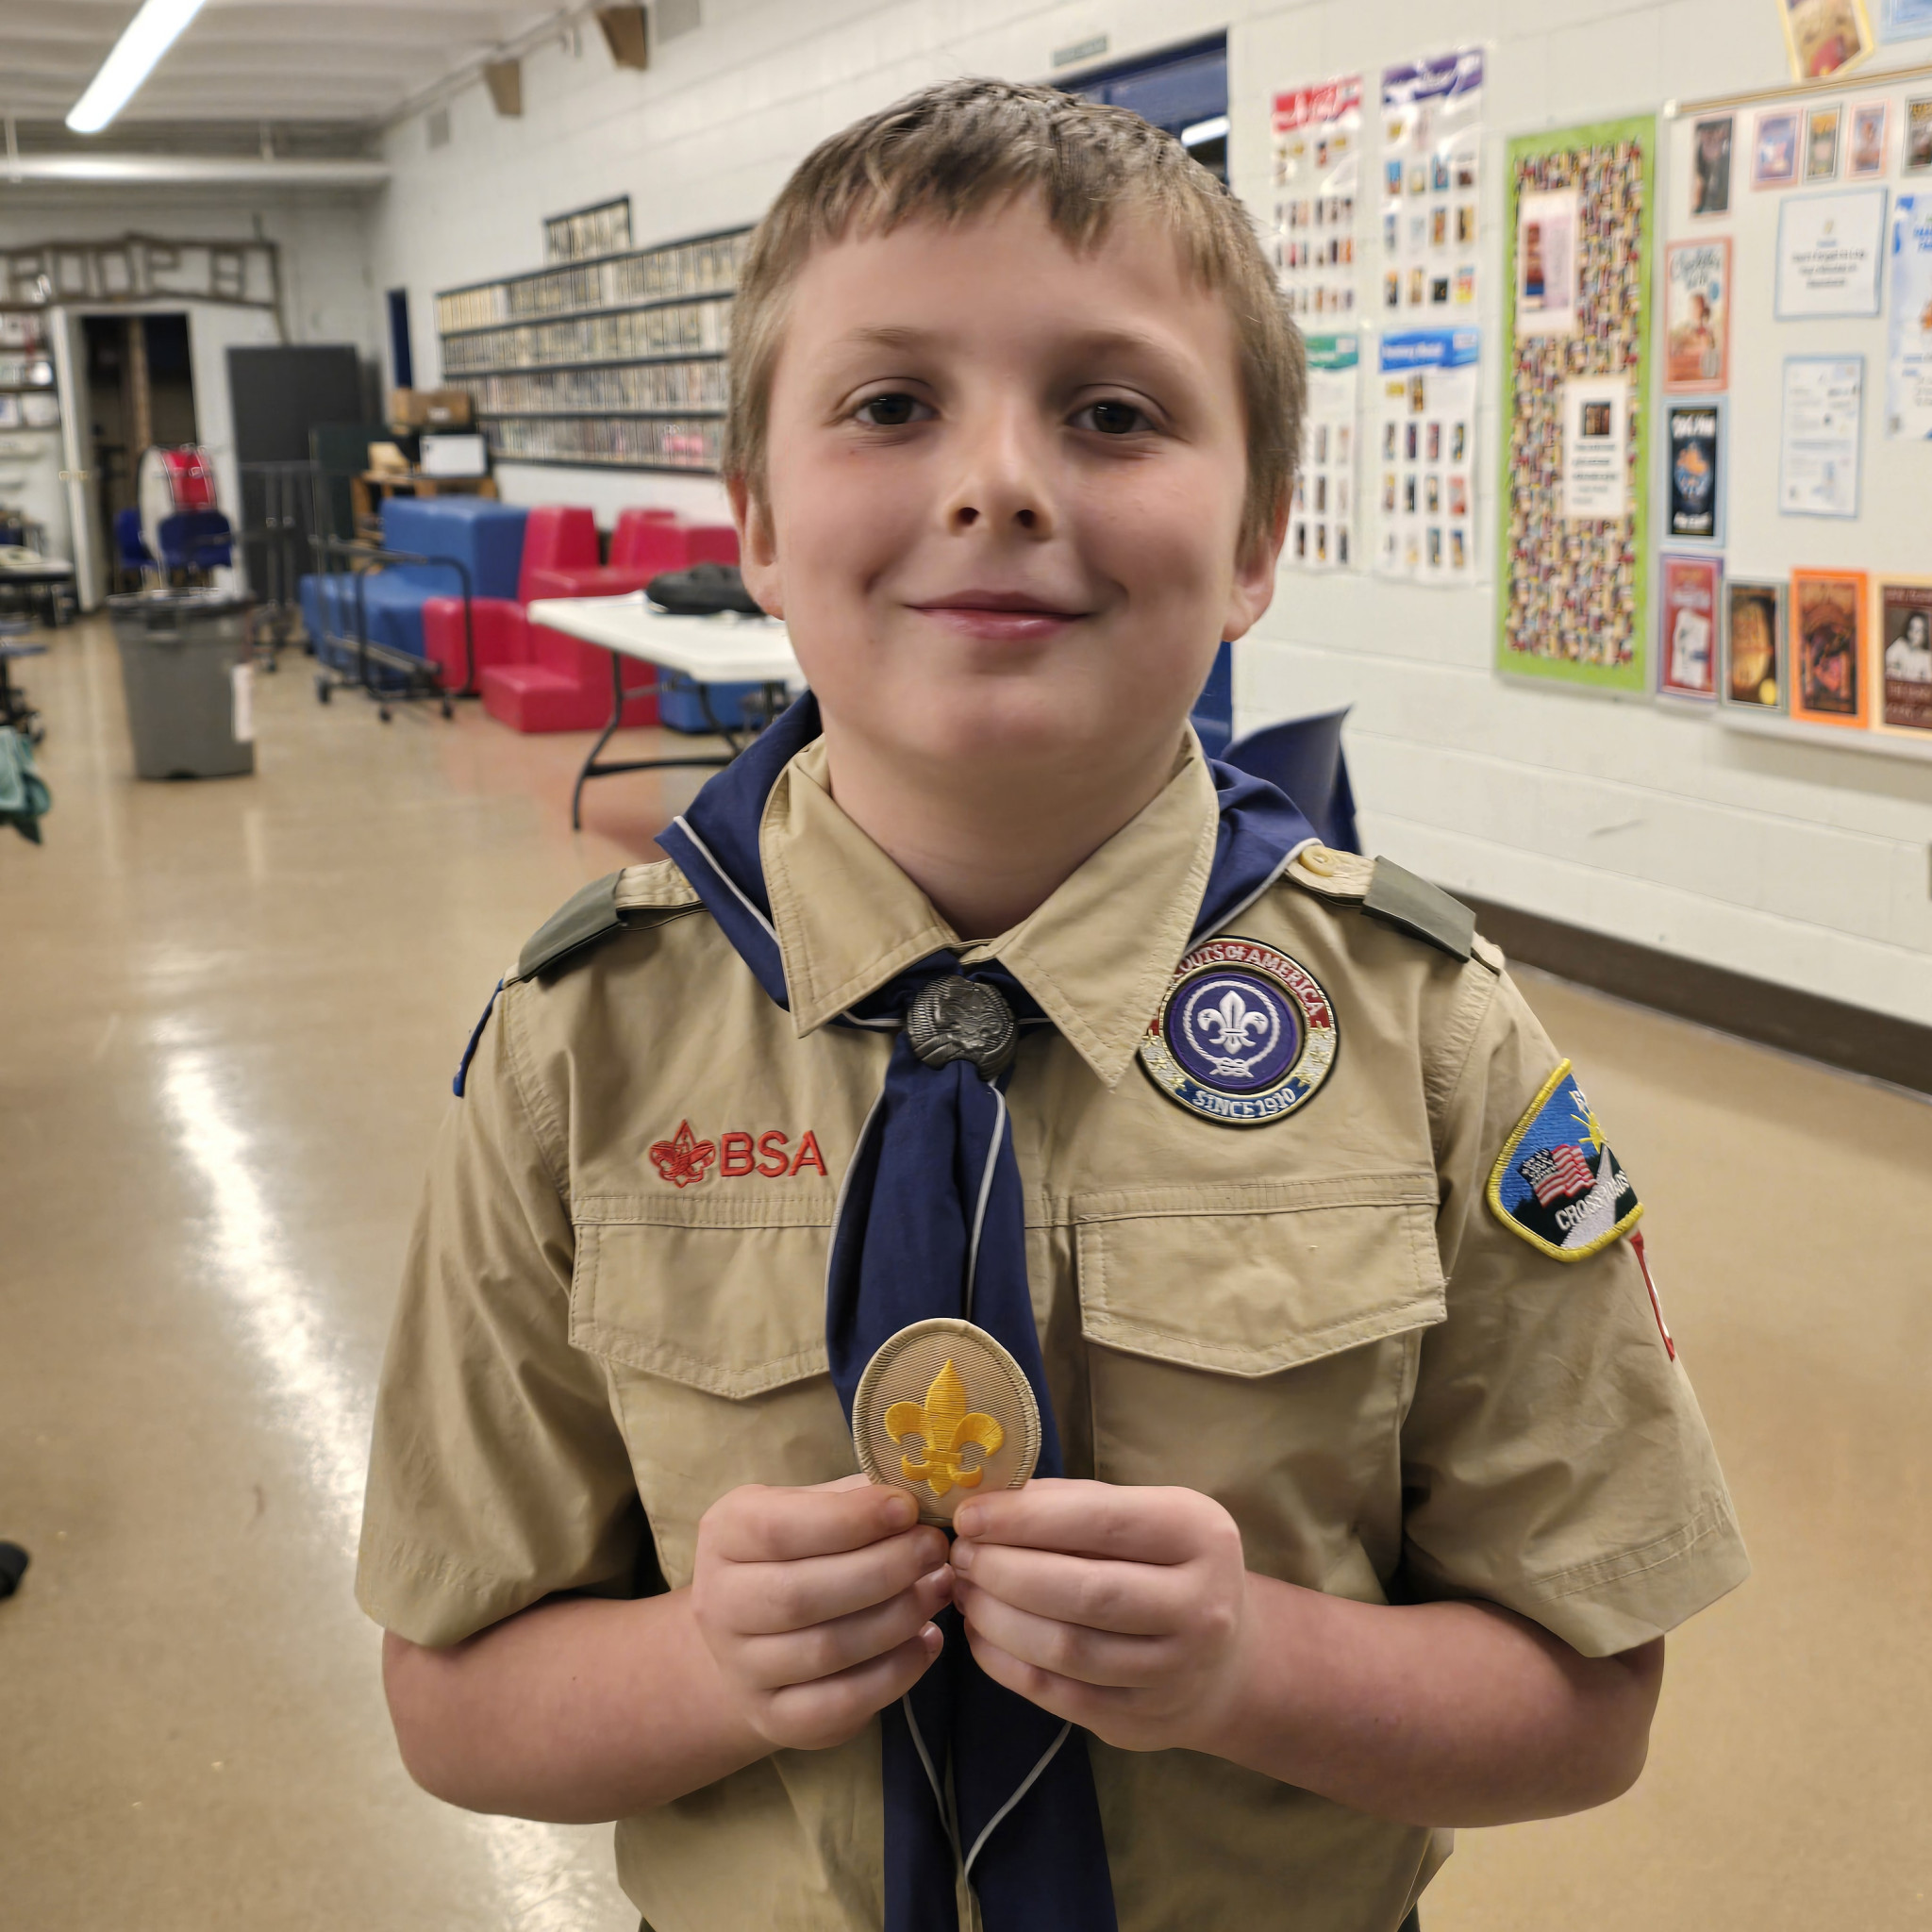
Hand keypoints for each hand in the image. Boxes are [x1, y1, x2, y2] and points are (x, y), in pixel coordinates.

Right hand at [690, 1475, 951, 1753]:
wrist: (745, 1640)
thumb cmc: (793, 1555)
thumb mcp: (805, 1508)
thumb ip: (851, 1499)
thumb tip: (918, 1493)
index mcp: (725, 1536)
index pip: (779, 1529)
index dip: (850, 1520)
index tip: (907, 1508)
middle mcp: (720, 1605)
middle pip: (802, 1595)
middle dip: (883, 1570)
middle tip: (934, 1549)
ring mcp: (743, 1670)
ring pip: (826, 1651)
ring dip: (897, 1618)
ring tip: (940, 1587)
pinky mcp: (776, 1719)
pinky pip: (840, 1705)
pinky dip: (894, 1674)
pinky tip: (927, 1641)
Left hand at [950, 1479, 1250, 1753]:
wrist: (1223, 1661)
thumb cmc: (1163, 1565)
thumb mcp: (1142, 1514)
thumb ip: (1072, 1503)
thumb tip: (988, 1500)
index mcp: (1199, 1535)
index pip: (1103, 1522)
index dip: (1026, 1519)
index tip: (970, 1514)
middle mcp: (1200, 1606)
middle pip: (1083, 1591)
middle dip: (1005, 1570)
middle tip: (961, 1554)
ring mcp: (1172, 1673)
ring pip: (1065, 1648)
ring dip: (997, 1617)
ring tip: (964, 1590)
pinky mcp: (1138, 1721)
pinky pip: (1056, 1693)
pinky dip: (1004, 1661)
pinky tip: (980, 1632)